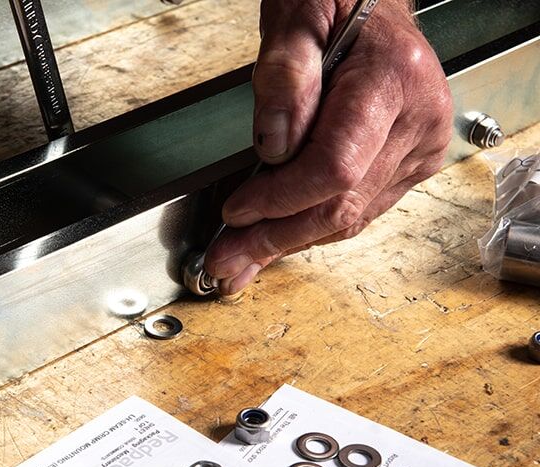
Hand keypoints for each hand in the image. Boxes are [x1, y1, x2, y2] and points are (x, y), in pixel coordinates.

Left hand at [204, 0, 452, 294]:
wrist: (372, 0)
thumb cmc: (335, 1)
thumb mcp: (296, 15)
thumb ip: (284, 75)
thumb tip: (273, 144)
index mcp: (393, 79)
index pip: (335, 165)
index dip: (281, 197)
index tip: (237, 210)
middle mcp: (418, 118)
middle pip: (342, 204)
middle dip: (276, 238)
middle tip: (227, 261)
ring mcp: (420, 146)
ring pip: (351, 218)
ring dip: (290, 243)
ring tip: (242, 259)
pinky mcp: (411, 164)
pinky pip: (359, 210)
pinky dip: (314, 228)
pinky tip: (278, 238)